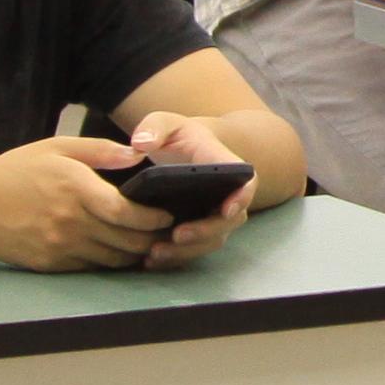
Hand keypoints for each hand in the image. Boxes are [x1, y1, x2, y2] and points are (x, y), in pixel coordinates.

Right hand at [0, 140, 175, 271]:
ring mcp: (59, 246)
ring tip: (145, 246)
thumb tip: (136, 156)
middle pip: (126, 241)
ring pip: (111, 260)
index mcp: (77, 189)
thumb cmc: (16, 169)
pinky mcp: (49, 263)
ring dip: (132, 255)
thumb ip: (100, 150)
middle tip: (164, 234)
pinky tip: (113, 253)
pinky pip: (88, 268)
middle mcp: (71, 222)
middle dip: (151, 240)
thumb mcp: (58, 147)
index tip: (167, 216)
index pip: (126, 213)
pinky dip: (105, 262)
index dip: (153, 219)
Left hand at [122, 109, 260, 265]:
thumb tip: (139, 145)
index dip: (241, 198)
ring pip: (212, 240)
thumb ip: (154, 127)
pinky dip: (176, 257)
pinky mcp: (201, 232)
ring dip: (188, 251)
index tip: (227, 209)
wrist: (185, 152)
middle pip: (229, 221)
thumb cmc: (179, 136)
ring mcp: (215, 217)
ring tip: (156, 254)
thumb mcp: (165, 123)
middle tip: (177, 236)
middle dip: (205, 232)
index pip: (245, 184)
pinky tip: (150, 261)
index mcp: (226, 166)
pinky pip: (196, 249)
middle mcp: (228, 196)